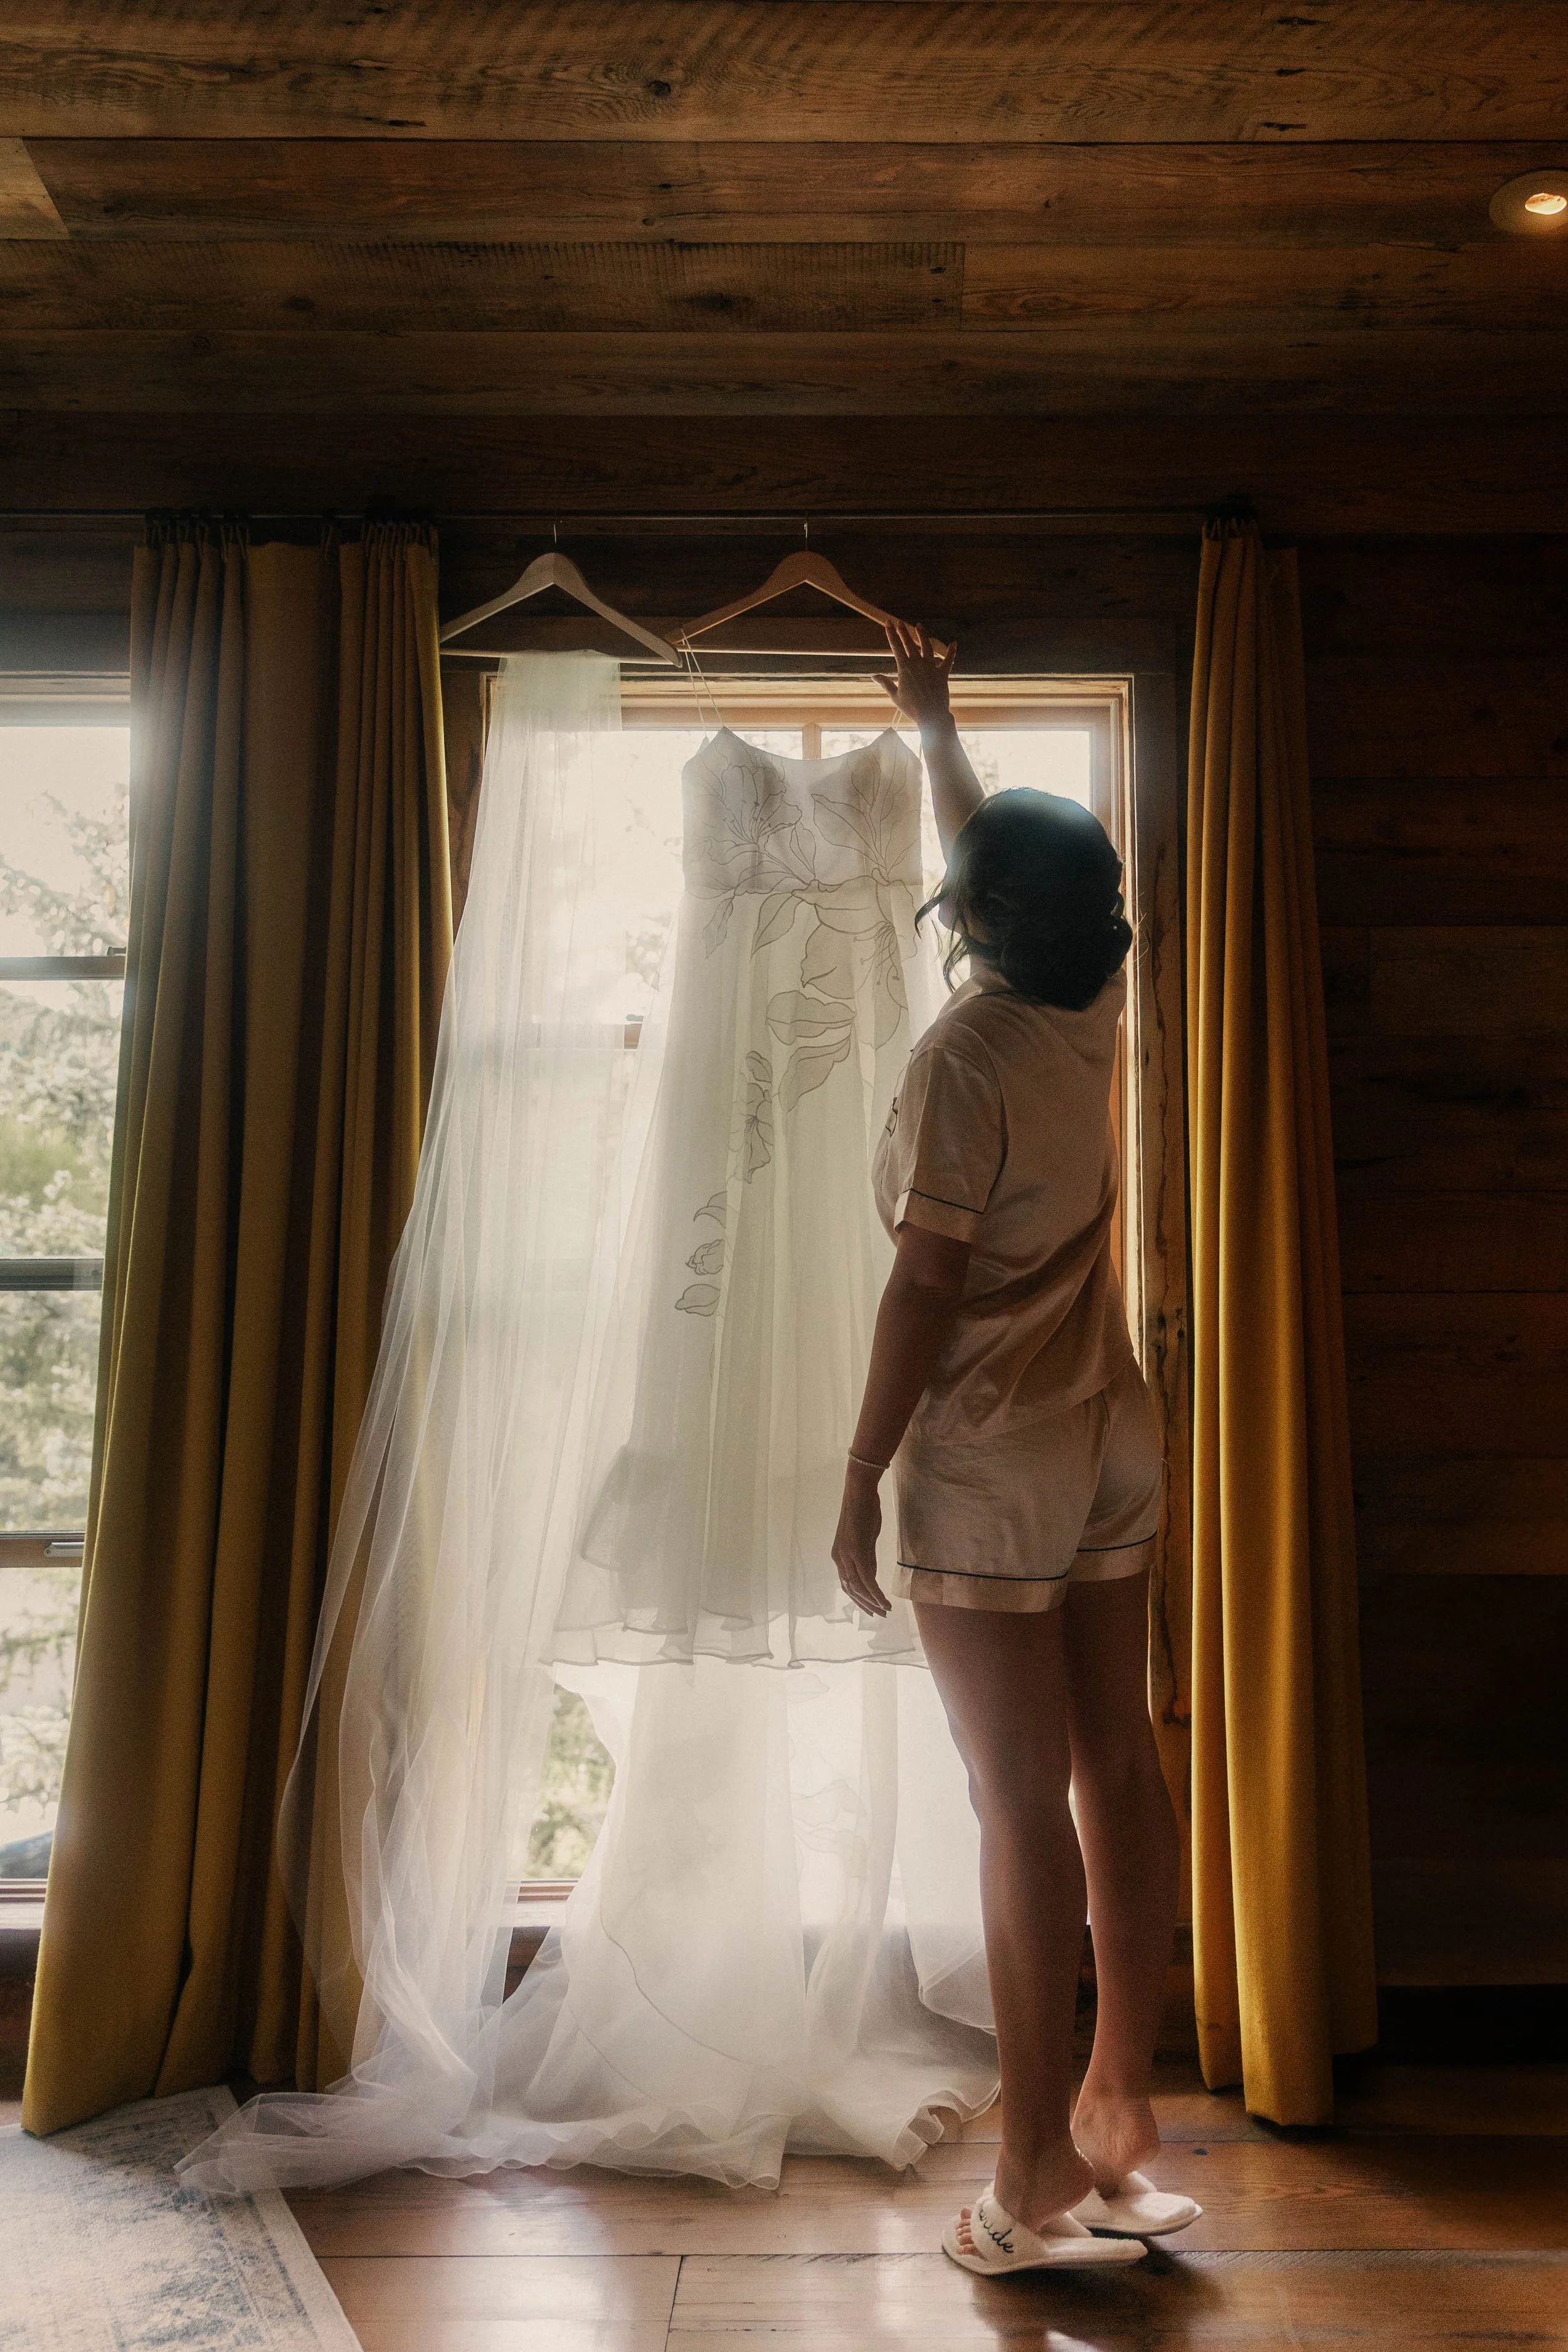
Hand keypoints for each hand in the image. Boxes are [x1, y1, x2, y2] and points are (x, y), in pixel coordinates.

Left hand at [832, 1462, 890, 1617]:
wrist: (859, 1492)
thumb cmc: (863, 1510)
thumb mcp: (864, 1538)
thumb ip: (865, 1555)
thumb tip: (871, 1571)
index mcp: (839, 1556)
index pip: (847, 1585)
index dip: (859, 1599)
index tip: (871, 1608)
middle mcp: (840, 1559)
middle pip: (851, 1590)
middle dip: (866, 1605)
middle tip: (880, 1615)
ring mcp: (847, 1556)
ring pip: (859, 1588)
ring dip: (872, 1602)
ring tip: (885, 1611)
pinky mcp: (857, 1552)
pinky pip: (867, 1580)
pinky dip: (876, 1594)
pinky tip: (884, 1602)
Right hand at [878, 619, 956, 734]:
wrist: (931, 716)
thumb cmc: (911, 708)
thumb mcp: (895, 696)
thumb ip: (885, 683)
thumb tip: (873, 676)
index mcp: (904, 668)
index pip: (896, 647)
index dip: (891, 633)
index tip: (888, 623)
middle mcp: (918, 664)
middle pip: (909, 643)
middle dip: (903, 631)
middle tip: (899, 622)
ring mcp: (931, 667)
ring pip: (927, 646)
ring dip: (922, 635)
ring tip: (919, 625)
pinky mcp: (942, 673)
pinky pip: (948, 660)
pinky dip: (951, 652)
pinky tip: (954, 643)